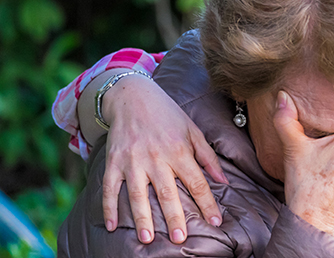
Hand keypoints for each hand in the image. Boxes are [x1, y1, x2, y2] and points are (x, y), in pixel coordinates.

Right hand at [100, 76, 227, 243]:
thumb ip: (208, 157)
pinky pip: (109, 187)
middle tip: (180, 238)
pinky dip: (108, 207)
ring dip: (142, 217)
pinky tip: (110, 226)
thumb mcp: (193, 131)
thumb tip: (224, 181)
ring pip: (137, 194)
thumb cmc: (167, 115)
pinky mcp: (113, 161)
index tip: (216, 222)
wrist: (132, 96)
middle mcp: (156, 157)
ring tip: (147, 239)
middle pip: (167, 192)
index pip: (197, 182)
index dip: (207, 203)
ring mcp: (132, 160)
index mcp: (179, 151)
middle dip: (174, 216)